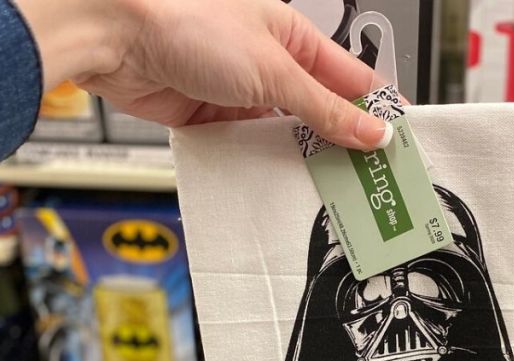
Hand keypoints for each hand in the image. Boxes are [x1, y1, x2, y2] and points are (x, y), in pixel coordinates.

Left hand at [14, 0, 391, 149]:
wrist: (115, 38)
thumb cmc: (185, 22)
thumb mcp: (274, 70)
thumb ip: (325, 108)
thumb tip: (371, 130)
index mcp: (292, 35)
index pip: (351, 79)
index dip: (377, 111)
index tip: (398, 143)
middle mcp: (269, 63)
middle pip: (320, 111)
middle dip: (343, 143)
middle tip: (368, 177)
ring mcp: (242, 93)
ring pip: (286, 134)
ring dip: (304, 158)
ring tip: (330, 186)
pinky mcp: (214, 118)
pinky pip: (251, 148)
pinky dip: (266, 165)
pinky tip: (282, 181)